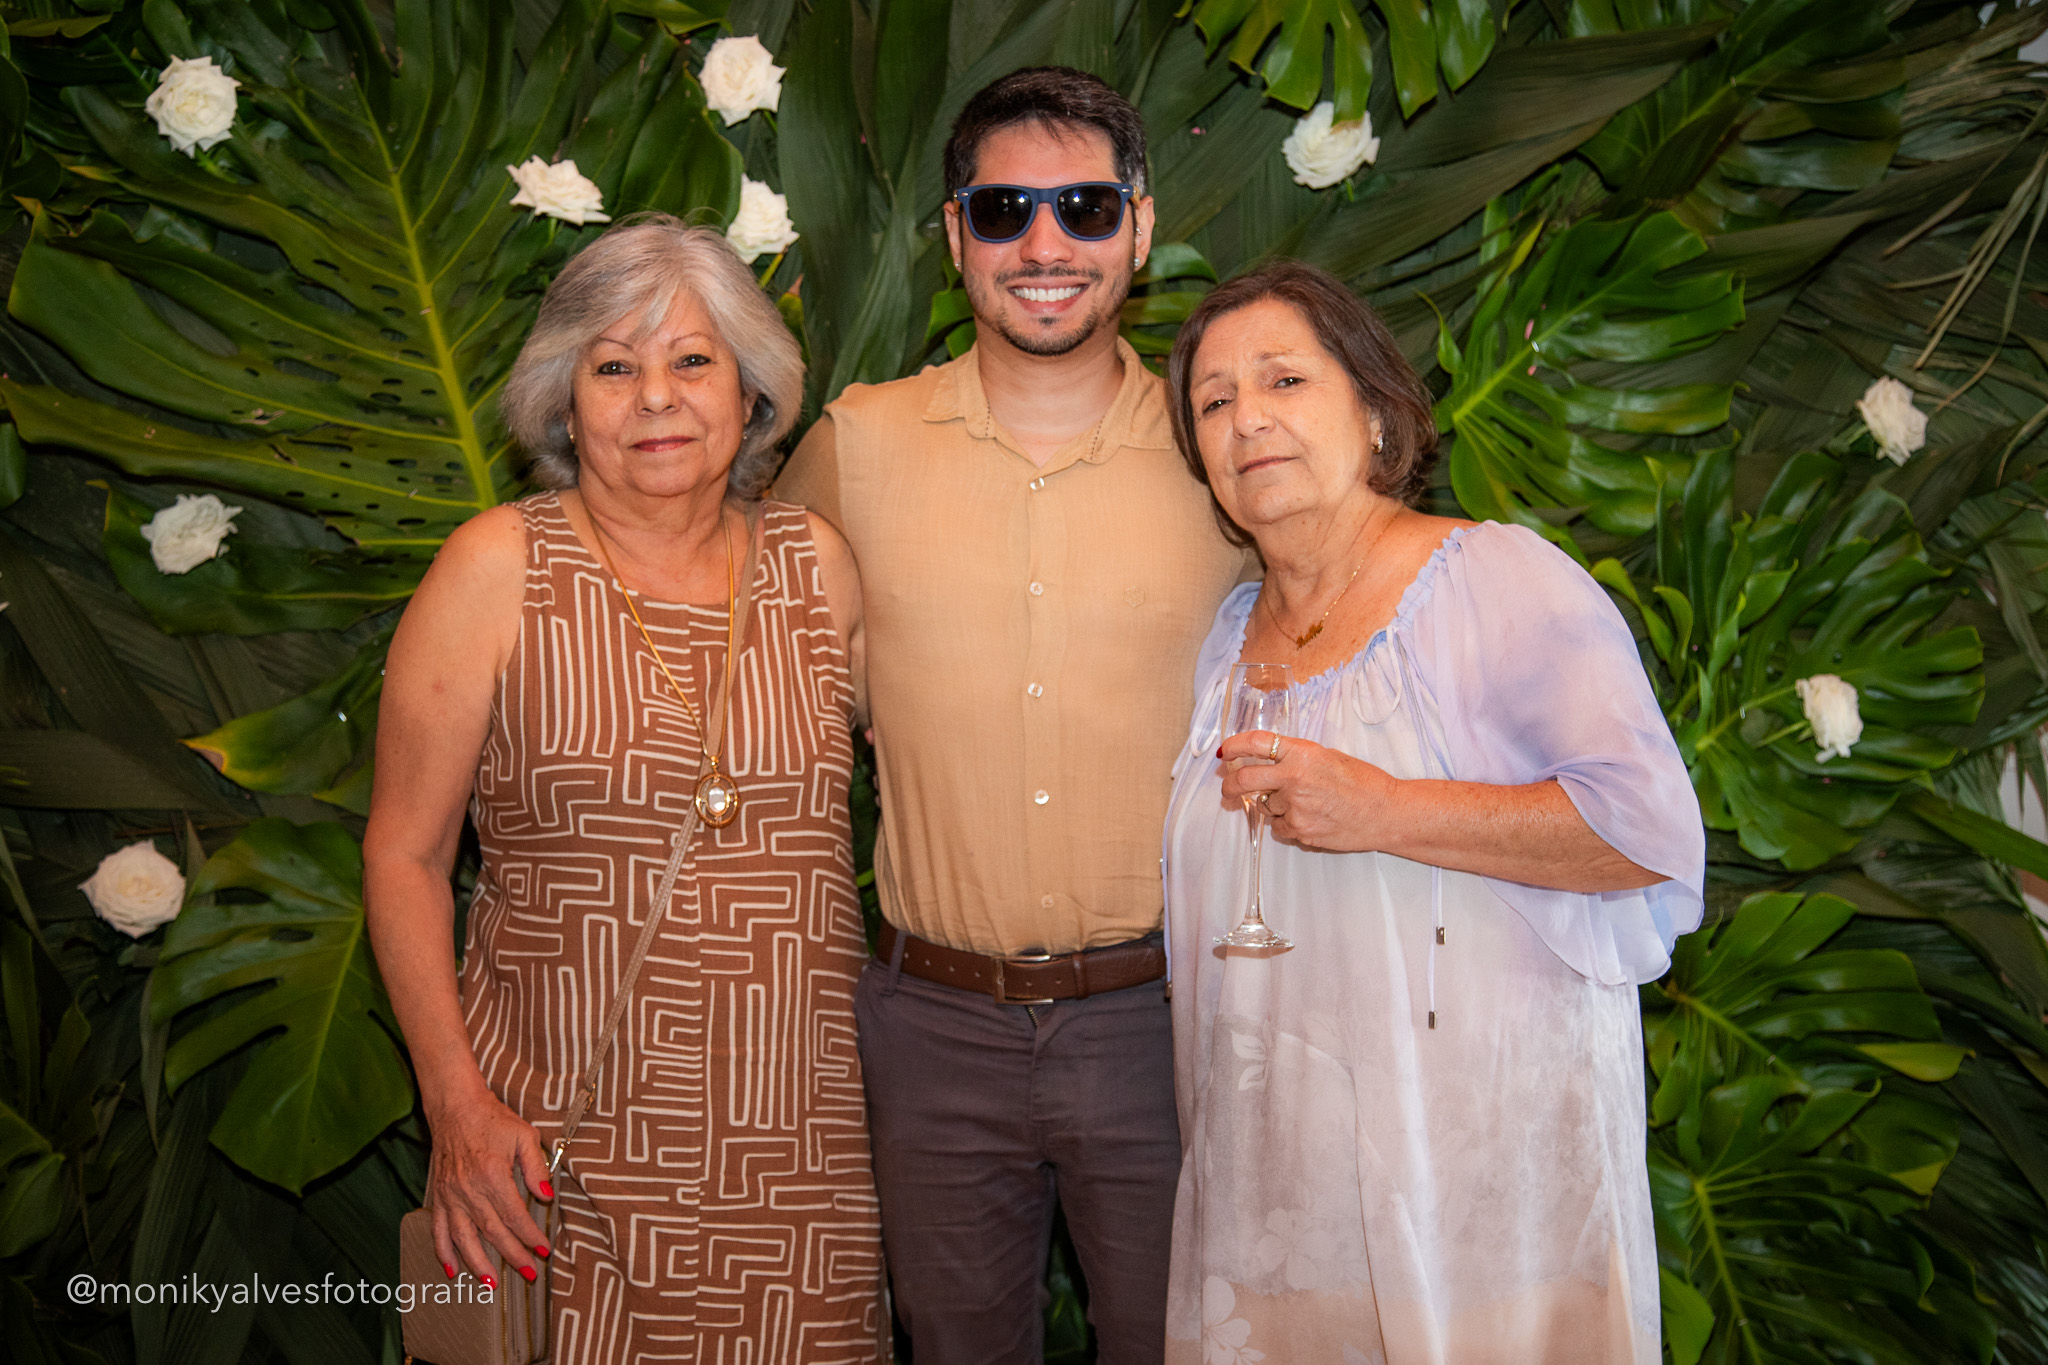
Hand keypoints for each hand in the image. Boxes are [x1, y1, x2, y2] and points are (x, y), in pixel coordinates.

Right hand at [425, 1085, 553, 1285]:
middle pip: (493, 1232)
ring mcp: (451, 1195)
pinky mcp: (439, 1196)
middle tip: (529, 1272)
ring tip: (491, 1284)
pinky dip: (444, 1252)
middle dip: (512, 1255)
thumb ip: (536, 1167)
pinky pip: (438, 1230)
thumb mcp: (524, 1135)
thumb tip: (546, 1196)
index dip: (530, 1235)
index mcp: (492, 1175)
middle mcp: (469, 1190)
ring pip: (464, 1238)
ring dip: (478, 1263)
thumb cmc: (493, 1119)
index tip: (544, 1249)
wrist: (455, 1108)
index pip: (515, 1215)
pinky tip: (452, 1270)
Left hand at [1218, 730, 1400, 853]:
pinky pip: (1280, 827)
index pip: (1256, 743)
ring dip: (1274, 805)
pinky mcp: (1300, 831)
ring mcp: (1296, 807)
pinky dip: (1288, 823)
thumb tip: (1268, 764)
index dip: (1234, 746)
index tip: (1225, 751)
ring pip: (1266, 807)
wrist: (1387, 813)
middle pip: (1244, 779)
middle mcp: (1294, 778)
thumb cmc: (1364, 783)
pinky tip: (1310, 818)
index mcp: (1303, 754)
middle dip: (1230, 785)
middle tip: (1229, 788)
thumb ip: (1297, 759)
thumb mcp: (1328, 757)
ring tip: (1304, 803)